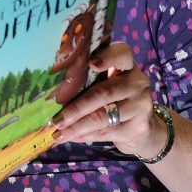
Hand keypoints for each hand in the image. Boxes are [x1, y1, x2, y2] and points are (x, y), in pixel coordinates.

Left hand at [51, 41, 166, 157]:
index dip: (108, 57)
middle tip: (56, 119)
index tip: (91, 64)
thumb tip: (51, 91)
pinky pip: (106, 132)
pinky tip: (70, 137)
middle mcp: (137, 82)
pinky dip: (84, 136)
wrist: (140, 127)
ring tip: (58, 133)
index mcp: (127, 65)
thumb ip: (88, 80)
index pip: (122, 54)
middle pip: (104, 93)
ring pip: (103, 116)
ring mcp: (141, 105)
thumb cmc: (114, 98)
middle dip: (76, 108)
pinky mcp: (139, 127)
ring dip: (76, 127)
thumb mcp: (106, 83)